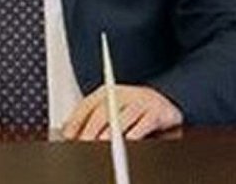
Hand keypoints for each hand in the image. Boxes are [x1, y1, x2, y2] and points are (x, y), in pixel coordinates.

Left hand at [61, 85, 182, 140]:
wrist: (167, 106)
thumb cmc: (135, 114)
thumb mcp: (112, 114)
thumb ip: (92, 120)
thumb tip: (71, 133)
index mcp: (107, 92)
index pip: (87, 105)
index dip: (76, 121)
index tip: (68, 135)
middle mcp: (123, 94)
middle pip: (103, 111)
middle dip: (91, 130)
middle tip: (84, 143)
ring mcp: (141, 101)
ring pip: (122, 117)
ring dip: (111, 133)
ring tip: (102, 144)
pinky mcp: (158, 111)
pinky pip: (145, 122)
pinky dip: (135, 133)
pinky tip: (128, 142)